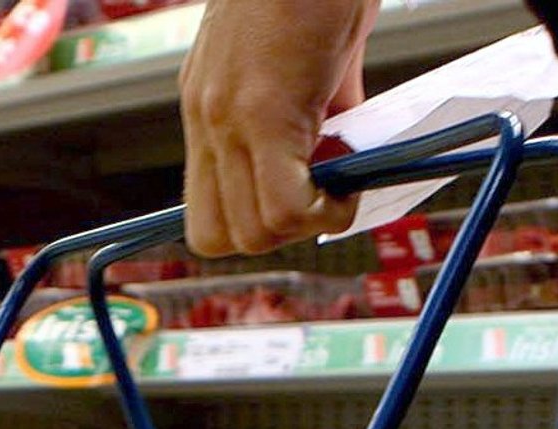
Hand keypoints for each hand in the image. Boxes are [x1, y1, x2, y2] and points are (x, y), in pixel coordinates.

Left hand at [179, 0, 380, 256]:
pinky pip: (287, 205)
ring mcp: (226, 117)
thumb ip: (318, 115)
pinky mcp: (262, 111)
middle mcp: (206, 117)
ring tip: (343, 183)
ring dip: (308, 223)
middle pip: (217, 236)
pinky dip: (327, 209)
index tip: (302, 201)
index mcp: (209, 106)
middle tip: (323, 200)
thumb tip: (343, 160)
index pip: (205, 209)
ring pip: (254, 231)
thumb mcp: (310, 62)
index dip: (255, 224)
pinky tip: (352, 176)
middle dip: (277, 236)